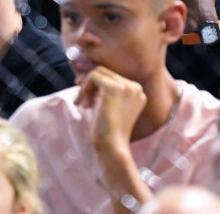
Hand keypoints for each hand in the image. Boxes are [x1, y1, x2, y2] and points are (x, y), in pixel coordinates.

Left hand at [75, 67, 154, 211]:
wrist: (112, 147)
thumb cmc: (108, 133)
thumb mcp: (109, 108)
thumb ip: (104, 93)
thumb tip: (83, 76)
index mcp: (138, 92)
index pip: (115, 78)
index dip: (98, 87)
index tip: (89, 100)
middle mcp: (135, 86)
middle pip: (107, 73)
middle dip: (91, 85)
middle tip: (82, 101)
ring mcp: (126, 86)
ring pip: (99, 72)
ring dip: (86, 86)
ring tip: (82, 104)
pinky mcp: (113, 88)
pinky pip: (93, 76)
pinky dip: (84, 88)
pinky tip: (81, 104)